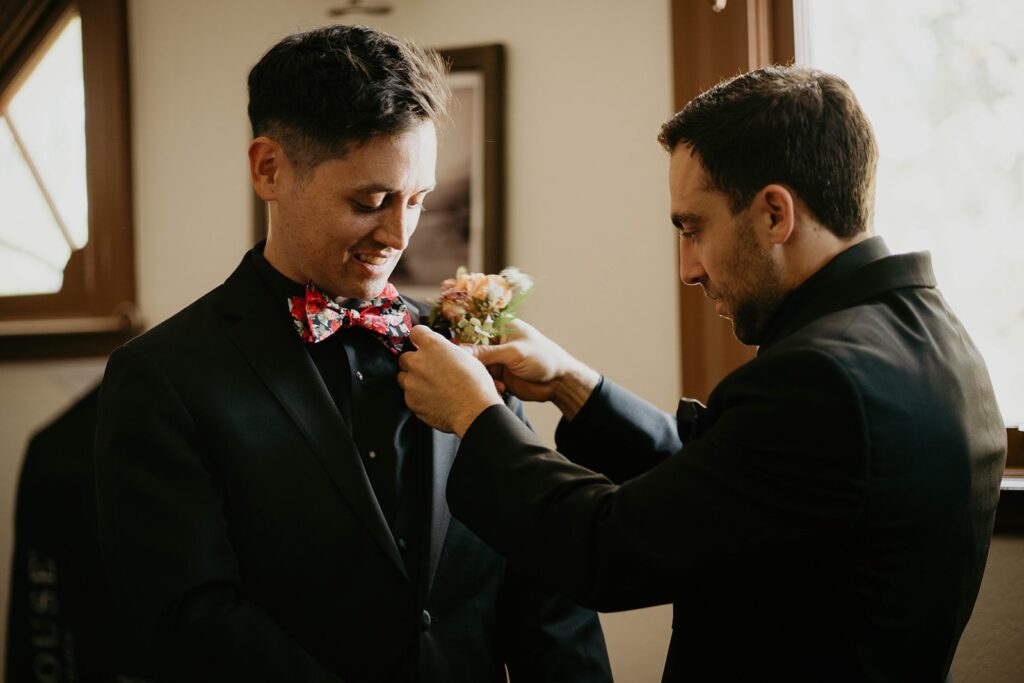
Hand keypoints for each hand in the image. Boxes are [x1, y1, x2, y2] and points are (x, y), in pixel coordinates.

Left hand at [397, 326, 502, 436]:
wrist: (474, 412)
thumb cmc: (476, 384)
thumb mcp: (467, 358)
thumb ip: (447, 353)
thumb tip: (442, 354)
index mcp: (432, 345)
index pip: (416, 332)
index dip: (420, 338)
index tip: (423, 343)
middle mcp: (417, 361)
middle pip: (406, 357)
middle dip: (415, 362)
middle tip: (430, 371)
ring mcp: (411, 382)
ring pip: (404, 377)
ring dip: (414, 380)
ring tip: (432, 388)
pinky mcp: (410, 401)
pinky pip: (409, 396)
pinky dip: (418, 397)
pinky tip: (434, 400)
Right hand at [467, 320, 599, 419]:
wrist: (558, 382)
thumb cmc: (543, 358)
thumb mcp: (514, 353)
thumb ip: (488, 353)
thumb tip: (462, 351)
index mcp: (501, 328)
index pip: (475, 330)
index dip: (465, 341)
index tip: (459, 353)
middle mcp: (496, 343)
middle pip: (472, 350)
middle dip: (473, 363)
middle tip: (478, 372)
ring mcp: (496, 360)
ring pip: (477, 368)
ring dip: (482, 377)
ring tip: (497, 383)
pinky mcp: (498, 376)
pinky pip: (484, 380)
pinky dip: (489, 385)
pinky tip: (501, 389)